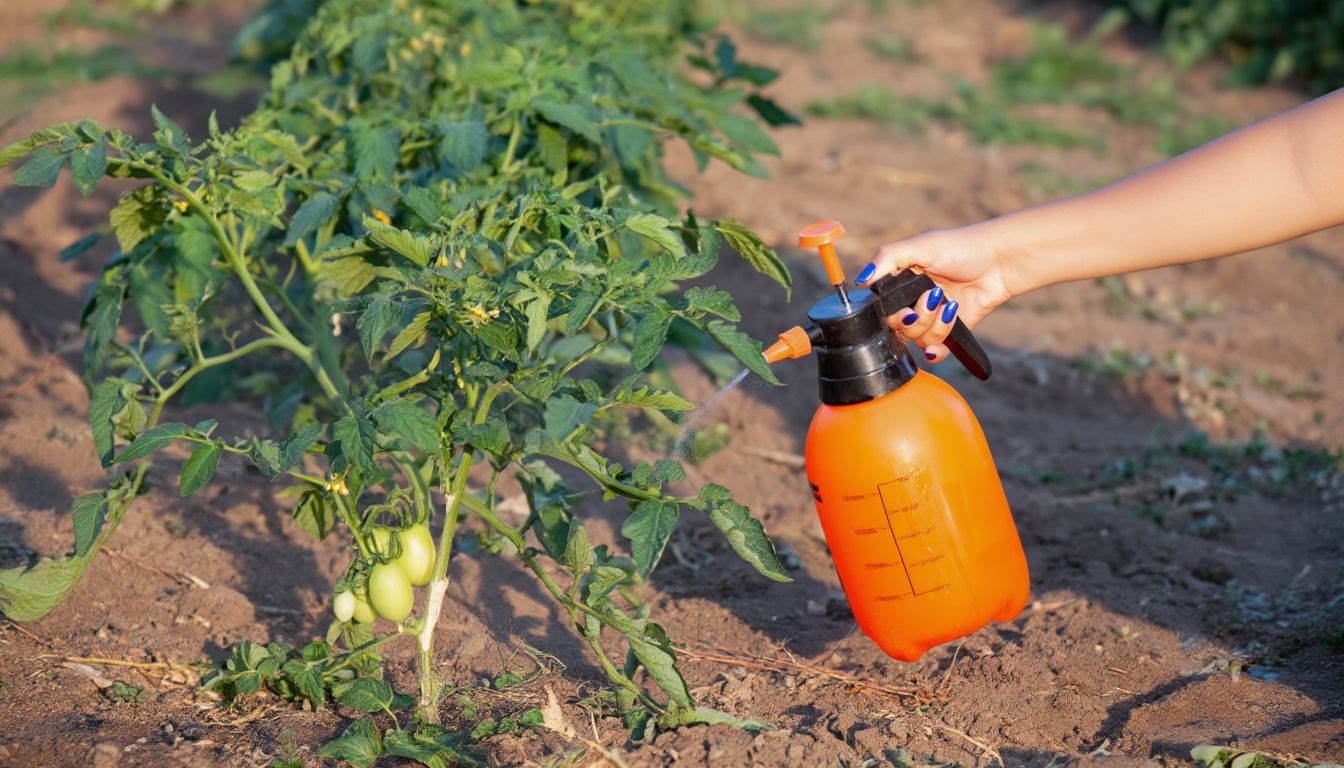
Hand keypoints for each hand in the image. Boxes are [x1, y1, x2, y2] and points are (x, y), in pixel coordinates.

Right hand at [854, 225, 1011, 361]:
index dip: (889, 315)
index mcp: (901, 282)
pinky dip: (938, 350)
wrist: (1000, 261)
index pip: (881, 309)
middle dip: (915, 318)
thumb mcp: (920, 246)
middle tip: (933, 299)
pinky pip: (936, 351)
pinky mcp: (952, 330)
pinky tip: (942, 343)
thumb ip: (887, 258)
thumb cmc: (961, 247)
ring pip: (918, 340)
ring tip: (950, 306)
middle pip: (898, 328)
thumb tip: (860, 280)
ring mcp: (932, 317)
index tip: (904, 309)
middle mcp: (913, 301)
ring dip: (934, 326)